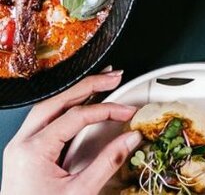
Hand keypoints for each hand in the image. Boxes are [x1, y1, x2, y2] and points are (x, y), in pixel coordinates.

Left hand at [1, 69, 141, 194]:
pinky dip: (65, 107)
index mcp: (33, 150)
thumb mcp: (80, 193)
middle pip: (57, 100)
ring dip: (75, 93)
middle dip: (88, 85)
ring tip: (100, 84)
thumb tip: (130, 140)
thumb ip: (107, 163)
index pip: (76, 116)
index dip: (106, 110)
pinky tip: (81, 105)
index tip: (126, 113)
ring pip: (48, 106)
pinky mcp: (23, 153)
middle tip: (114, 76)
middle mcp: (22, 143)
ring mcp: (20, 147)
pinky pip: (44, 120)